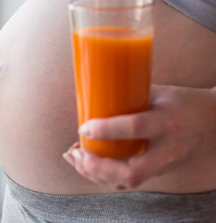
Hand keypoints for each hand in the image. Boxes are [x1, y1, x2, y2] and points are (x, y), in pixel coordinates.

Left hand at [63, 84, 215, 189]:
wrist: (214, 120)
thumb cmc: (182, 101)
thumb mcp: (158, 91)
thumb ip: (128, 95)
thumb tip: (92, 96)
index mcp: (166, 121)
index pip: (134, 128)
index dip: (105, 130)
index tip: (83, 126)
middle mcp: (167, 148)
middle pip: (131, 172)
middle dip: (97, 167)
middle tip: (76, 153)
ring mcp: (164, 164)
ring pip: (128, 181)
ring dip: (95, 174)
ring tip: (73, 158)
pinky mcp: (159, 171)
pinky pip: (129, 180)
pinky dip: (104, 176)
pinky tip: (87, 164)